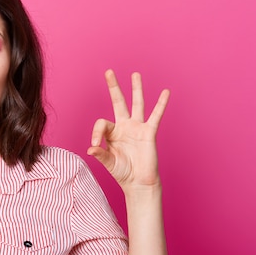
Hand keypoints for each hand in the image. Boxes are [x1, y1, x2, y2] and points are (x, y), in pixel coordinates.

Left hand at [87, 70, 169, 190]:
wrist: (138, 182)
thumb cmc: (122, 172)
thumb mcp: (109, 162)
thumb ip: (100, 155)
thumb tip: (90, 149)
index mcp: (111, 133)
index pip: (101, 123)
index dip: (95, 132)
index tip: (93, 145)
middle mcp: (124, 127)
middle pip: (118, 102)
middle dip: (114, 87)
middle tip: (109, 72)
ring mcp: (137, 128)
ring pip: (136, 104)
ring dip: (136, 89)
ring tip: (135, 74)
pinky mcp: (149, 133)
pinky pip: (155, 116)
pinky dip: (161, 104)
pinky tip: (165, 92)